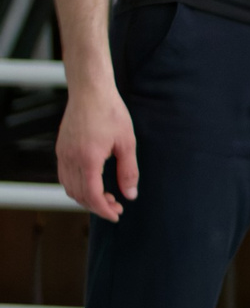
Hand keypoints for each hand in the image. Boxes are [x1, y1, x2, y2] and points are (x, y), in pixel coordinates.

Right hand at [57, 78, 136, 220]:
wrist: (90, 91)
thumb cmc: (111, 113)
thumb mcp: (127, 143)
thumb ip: (128, 171)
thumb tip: (130, 195)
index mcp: (88, 158)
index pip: (91, 195)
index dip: (103, 209)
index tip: (116, 215)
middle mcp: (70, 158)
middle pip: (78, 194)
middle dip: (97, 206)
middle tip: (116, 207)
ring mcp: (62, 153)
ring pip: (69, 187)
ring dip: (86, 197)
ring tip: (107, 197)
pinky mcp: (61, 148)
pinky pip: (64, 175)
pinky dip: (77, 186)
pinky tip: (94, 183)